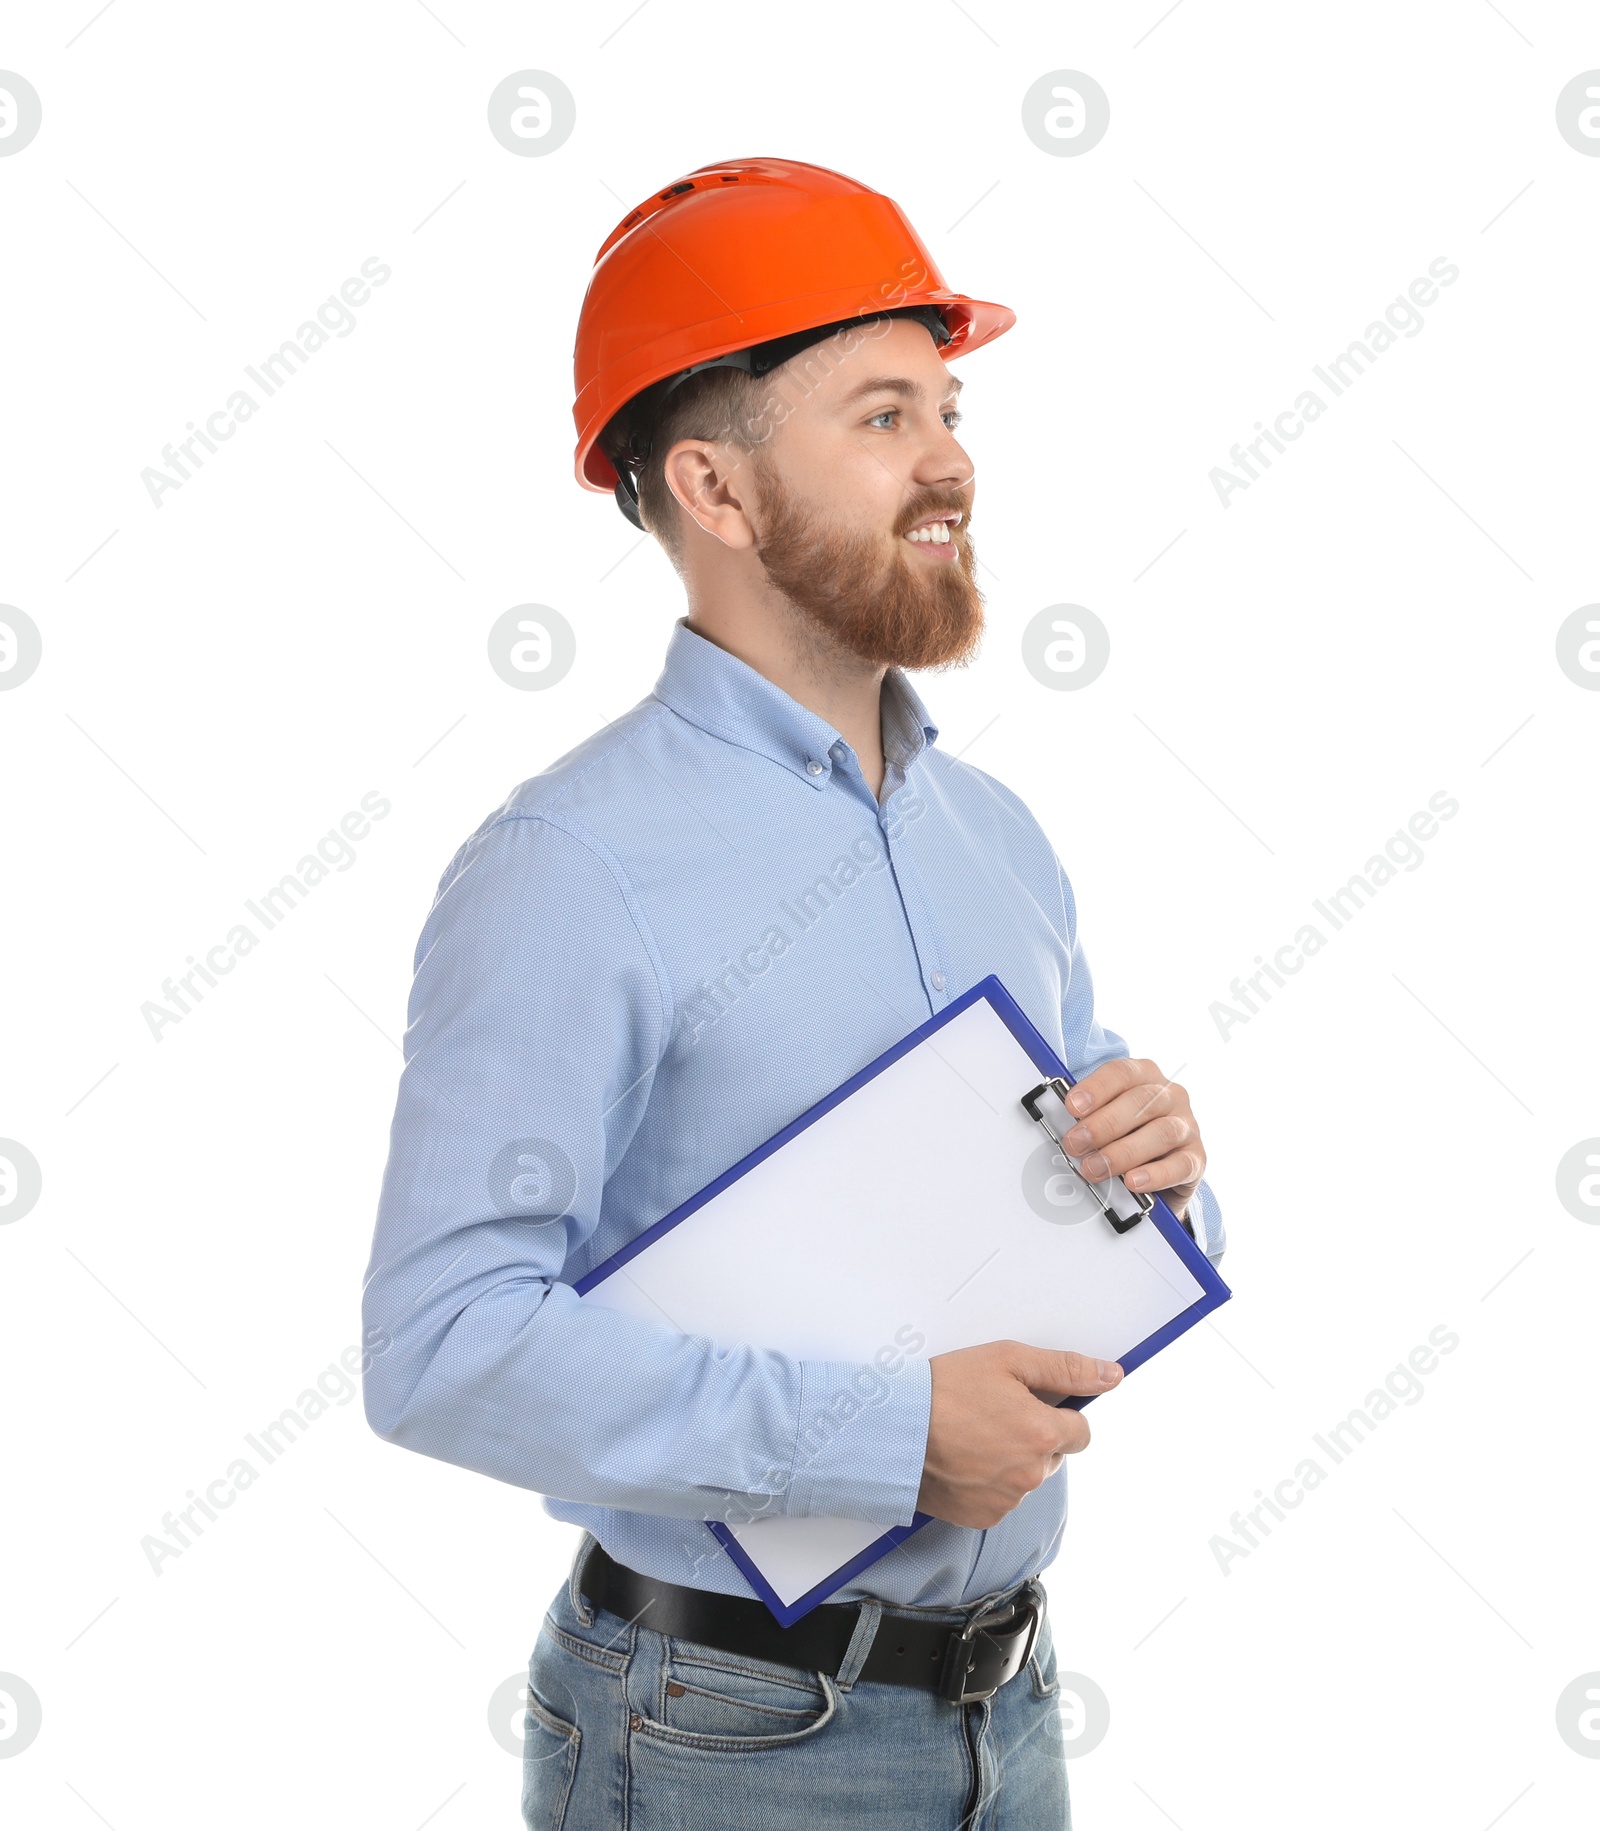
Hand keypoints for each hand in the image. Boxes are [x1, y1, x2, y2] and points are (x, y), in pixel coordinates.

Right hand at [915, 1341, 1122, 1528]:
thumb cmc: (944, 1389)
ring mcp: (1008, 1499)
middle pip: (1052, 1455)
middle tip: (994, 1415)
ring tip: (972, 1436)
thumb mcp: (1008, 1359)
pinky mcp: (983, 1516)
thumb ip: (1065, 1368)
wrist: (893, 1429)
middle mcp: (1031, 1473)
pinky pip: (1002, 1499)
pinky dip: (989, 1482)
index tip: (1031, 1405)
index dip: (1058, 1414)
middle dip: (1034, 1437)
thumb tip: (1111, 1376)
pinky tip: (964, 1460)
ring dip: (1011, 1460)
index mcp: (1043, 1433)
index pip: (1081, 1432)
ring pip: (1027, 1477)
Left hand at [1057, 1057, 1205, 1220]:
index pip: (1121, 1073)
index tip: (1072, 1107)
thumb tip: (1061, 1126)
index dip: (1096, 1088)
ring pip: (1161, 1132)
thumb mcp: (1105, 1119)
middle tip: (1075, 1144)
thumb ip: (1087, 1117)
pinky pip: (1181, 1165)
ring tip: (1096, 1168)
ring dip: (1123, 1152)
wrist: (1160, 1171)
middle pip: (1139, 1102)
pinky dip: (1155, 1175)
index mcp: (1144, 1076)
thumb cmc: (1125, 1136)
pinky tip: (1133, 1182)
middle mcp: (1169, 1095)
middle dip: (1102, 1124)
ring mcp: (1187, 1125)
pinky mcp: (1196, 1158)